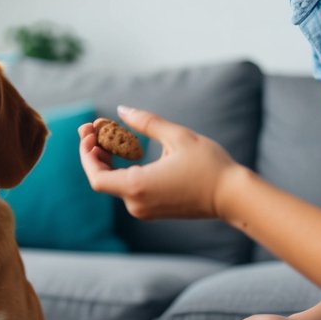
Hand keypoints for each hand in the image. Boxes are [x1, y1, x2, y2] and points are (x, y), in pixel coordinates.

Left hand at [77, 105, 242, 219]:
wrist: (233, 197)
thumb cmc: (209, 166)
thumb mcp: (178, 136)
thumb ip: (146, 122)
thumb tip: (122, 109)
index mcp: (138, 187)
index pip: (96, 176)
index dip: (86, 155)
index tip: (88, 132)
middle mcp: (136, 203)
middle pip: (102, 178)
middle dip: (94, 152)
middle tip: (92, 128)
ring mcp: (144, 209)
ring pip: (114, 183)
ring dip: (107, 159)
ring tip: (107, 134)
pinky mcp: (152, 210)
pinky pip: (128, 188)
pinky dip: (121, 169)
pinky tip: (124, 150)